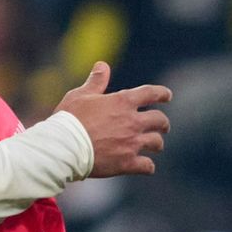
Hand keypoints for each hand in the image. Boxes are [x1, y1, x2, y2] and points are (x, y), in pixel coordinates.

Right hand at [55, 62, 170, 176]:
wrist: (63, 148)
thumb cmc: (68, 119)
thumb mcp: (80, 95)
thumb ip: (95, 81)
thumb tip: (102, 65)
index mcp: (123, 102)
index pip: (151, 93)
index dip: (162, 94)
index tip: (167, 96)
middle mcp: (132, 121)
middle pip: (159, 120)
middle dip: (163, 123)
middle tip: (162, 126)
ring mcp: (131, 143)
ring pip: (156, 142)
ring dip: (157, 143)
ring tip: (155, 146)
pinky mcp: (127, 163)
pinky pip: (147, 166)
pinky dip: (148, 166)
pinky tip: (145, 166)